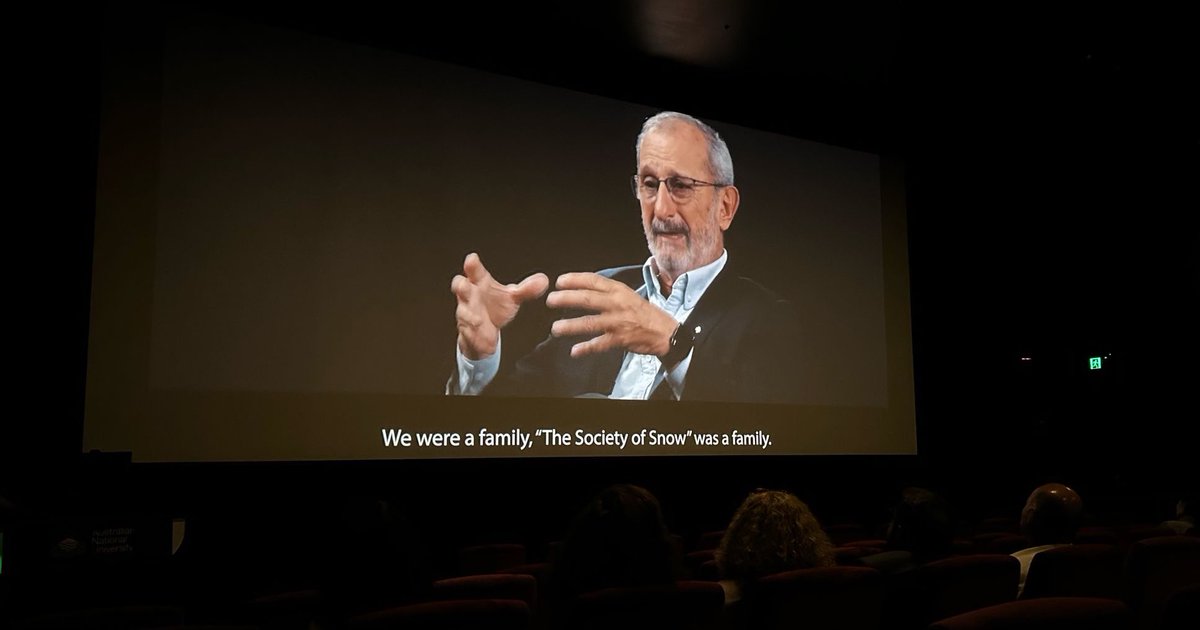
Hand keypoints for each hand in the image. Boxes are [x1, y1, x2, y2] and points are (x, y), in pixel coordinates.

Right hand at [451, 253, 548, 359]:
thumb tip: (544, 280)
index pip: (475, 272)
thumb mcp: (512, 297)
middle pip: (461, 287)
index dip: (472, 265)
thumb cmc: (495, 306)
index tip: (472, 258)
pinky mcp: (467, 331)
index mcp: (480, 284)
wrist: (485, 330)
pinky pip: (467, 332)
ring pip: (462, 312)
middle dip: (461, 286)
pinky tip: (483, 336)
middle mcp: (470, 296)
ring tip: (478, 320)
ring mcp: (467, 313)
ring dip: (469, 315)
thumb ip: (526, 290)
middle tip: (464, 285)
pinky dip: (474, 334)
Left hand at [546, 272, 678, 357]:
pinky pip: (601, 344)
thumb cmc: (644, 313)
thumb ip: (606, 292)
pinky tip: (575, 351)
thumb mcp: (627, 295)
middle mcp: (617, 304)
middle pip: (588, 299)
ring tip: (556, 328)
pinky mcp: (621, 339)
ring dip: (571, 325)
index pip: (593, 280)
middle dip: (567, 299)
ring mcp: (619, 322)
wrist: (666, 331)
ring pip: (591, 323)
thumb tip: (582, 288)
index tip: (559, 281)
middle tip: (551, 300)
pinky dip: (587, 348)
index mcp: (618, 290)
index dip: (575, 280)